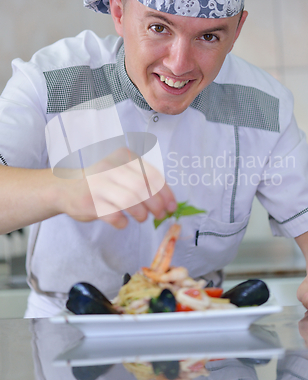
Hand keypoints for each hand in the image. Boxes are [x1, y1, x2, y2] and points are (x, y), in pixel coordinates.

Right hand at [58, 147, 176, 228]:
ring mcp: (98, 184)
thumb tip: (167, 200)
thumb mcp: (120, 171)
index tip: (172, 206)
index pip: (151, 174)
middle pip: (142, 188)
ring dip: (141, 214)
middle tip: (161, 215)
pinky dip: (123, 222)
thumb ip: (141, 180)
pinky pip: (114, 216)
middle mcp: (110, 167)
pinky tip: (123, 221)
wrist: (64, 187)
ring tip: (142, 217)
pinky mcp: (90, 202)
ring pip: (129, 201)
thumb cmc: (99, 180)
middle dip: (156, 205)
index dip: (165, 193)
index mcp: (121, 156)